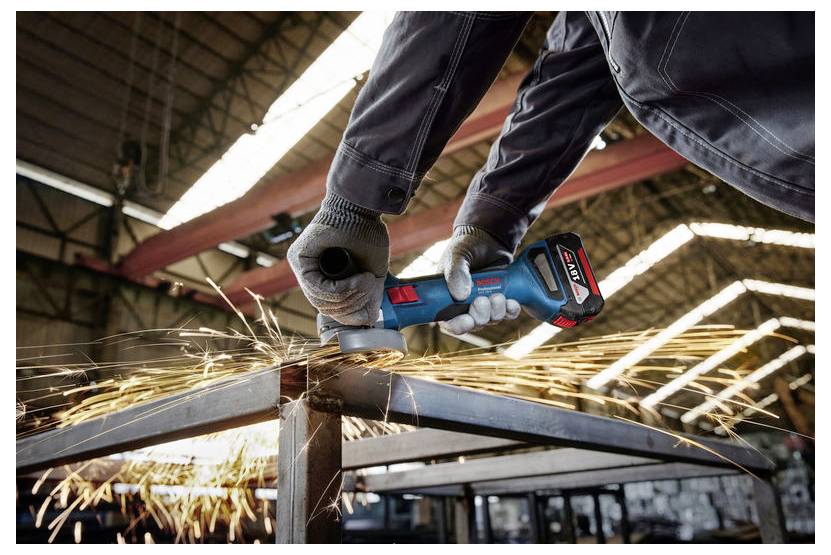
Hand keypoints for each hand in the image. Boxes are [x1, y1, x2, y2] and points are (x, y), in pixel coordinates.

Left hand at [287, 193, 388, 325]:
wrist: (362, 208)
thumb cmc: (367, 233)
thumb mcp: (370, 273)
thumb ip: (367, 296)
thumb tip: (367, 320)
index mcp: (323, 275)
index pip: (330, 308)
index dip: (351, 312)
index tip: (370, 299)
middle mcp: (307, 271)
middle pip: (324, 308)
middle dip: (352, 305)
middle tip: (370, 288)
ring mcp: (300, 265)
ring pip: (320, 301)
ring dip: (348, 297)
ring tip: (366, 281)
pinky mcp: (298, 257)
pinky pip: (316, 287)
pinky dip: (340, 289)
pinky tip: (357, 279)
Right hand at [438, 226, 520, 334]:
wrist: (487, 238)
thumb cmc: (465, 247)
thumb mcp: (457, 256)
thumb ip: (456, 273)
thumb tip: (460, 295)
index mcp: (448, 299)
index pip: (449, 322)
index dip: (458, 326)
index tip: (467, 320)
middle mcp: (466, 305)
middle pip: (473, 324)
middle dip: (480, 316)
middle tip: (482, 300)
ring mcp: (484, 304)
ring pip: (491, 320)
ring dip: (496, 312)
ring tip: (498, 296)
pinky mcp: (501, 300)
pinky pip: (508, 313)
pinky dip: (510, 310)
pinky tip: (511, 301)